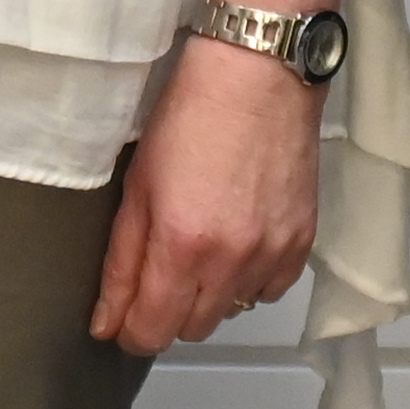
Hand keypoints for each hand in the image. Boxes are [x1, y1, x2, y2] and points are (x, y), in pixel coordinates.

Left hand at [93, 34, 321, 350]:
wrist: (259, 75)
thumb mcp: (137, 185)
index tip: (120, 318)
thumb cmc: (191, 115)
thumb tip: (106, 321)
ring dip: (209, 295)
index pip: (152, 332)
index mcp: (182, 246)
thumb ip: (121, 262)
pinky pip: (269, 290)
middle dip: (168, 312)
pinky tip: (237, 240)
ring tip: (201, 244)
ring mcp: (273, 255)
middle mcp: (232, 261)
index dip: (130, 332)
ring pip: (231, 311)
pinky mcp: (303, 243)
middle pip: (192, 330)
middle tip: (159, 269)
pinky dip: (249, 279)